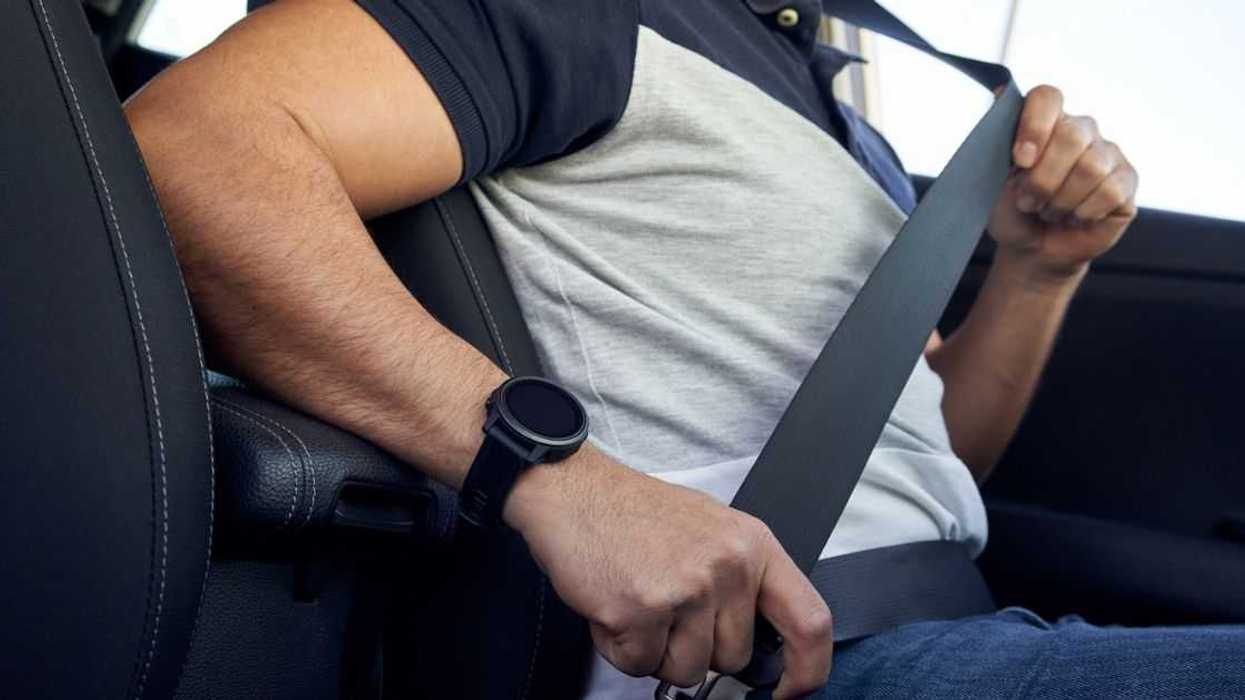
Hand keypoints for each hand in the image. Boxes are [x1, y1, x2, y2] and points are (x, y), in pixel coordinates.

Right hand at [504, 445, 832, 698]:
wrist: (573, 491)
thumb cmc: (635, 512)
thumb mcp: (712, 530)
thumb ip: (741, 581)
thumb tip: (756, 643)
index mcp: (753, 546)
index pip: (810, 622)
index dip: (807, 670)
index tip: (789, 690)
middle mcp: (727, 567)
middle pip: (732, 658)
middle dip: (695, 649)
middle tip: (665, 608)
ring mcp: (686, 590)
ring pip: (685, 671)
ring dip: (655, 651)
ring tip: (637, 602)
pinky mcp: (641, 611)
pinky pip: (639, 665)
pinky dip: (620, 647)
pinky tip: (612, 606)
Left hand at [988, 85, 1139, 279]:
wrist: (1033, 249)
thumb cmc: (1013, 213)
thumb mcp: (992, 185)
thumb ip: (997, 150)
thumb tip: (1005, 106)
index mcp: (1044, 123)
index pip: (1047, 97)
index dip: (1035, 127)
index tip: (1021, 161)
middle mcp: (1080, 130)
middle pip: (1072, 134)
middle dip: (1044, 178)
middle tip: (1029, 201)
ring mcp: (1107, 153)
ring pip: (1091, 167)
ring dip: (1062, 200)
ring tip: (1050, 211)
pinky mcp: (1126, 180)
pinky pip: (1110, 191)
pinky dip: (1085, 212)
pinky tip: (1076, 217)